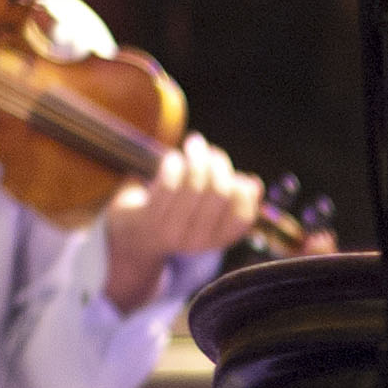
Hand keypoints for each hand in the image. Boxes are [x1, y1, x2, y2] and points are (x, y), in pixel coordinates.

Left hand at [102, 133, 262, 312]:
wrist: (133, 236)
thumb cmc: (178, 214)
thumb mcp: (208, 211)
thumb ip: (233, 199)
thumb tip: (254, 184)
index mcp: (216, 241)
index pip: (243, 216)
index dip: (244, 191)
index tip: (236, 174)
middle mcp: (197, 242)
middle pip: (220, 192)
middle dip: (218, 163)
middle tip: (210, 151)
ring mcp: (172, 232)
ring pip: (194, 183)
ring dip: (196, 156)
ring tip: (194, 145)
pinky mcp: (149, 219)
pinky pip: (168, 183)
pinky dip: (174, 163)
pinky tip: (173, 157)